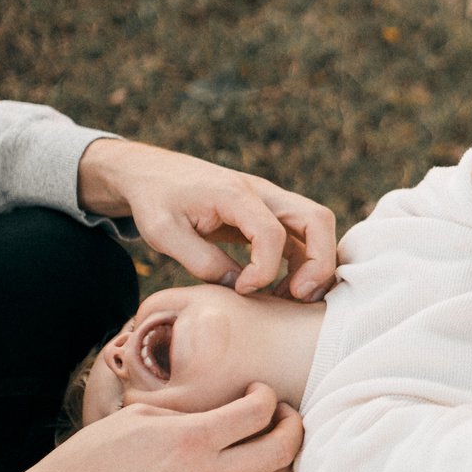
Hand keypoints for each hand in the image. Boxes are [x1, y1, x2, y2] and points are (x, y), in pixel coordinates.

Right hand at [0, 382, 302, 471]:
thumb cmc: (93, 455)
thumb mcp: (140, 417)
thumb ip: (188, 413)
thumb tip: (223, 407)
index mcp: (190, 439)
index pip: (259, 413)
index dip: (269, 397)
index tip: (260, 391)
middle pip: (280, 453)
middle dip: (294, 428)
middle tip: (285, 415)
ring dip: (280, 463)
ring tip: (269, 444)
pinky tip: (242, 469)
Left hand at [78, 137, 337, 299]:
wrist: (152, 174)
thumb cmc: (155, 200)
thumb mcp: (163, 233)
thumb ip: (200, 260)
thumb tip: (238, 287)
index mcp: (234, 193)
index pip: (272, 233)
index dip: (264, 270)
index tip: (242, 290)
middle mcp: (262, 192)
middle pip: (318, 220)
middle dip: (319, 263)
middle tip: (298, 296)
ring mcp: (269, 202)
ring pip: (317, 227)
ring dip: (315, 265)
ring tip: (291, 298)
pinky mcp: (268, 215)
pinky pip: (300, 237)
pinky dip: (302, 263)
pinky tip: (280, 289)